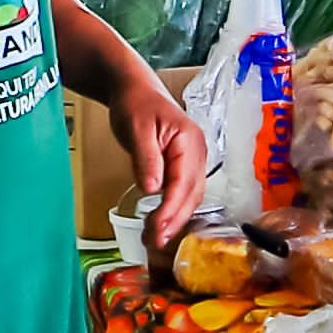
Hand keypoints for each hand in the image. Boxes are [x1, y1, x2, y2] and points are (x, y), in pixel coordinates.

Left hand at [120, 68, 210, 245]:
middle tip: (154, 241)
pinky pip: (182, 192)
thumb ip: (146, 159)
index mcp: (189, 141)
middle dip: (174, 220)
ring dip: (174, 219)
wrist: (135, 91)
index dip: (171, 209)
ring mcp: (192, 160)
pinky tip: (160, 222)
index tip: (156, 228)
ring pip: (189, 197)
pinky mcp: (183, 166)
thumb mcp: (137, 129)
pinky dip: (172, 209)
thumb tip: (152, 189)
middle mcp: (197, 152)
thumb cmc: (136, 104)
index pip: (183, 183)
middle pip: (191, 194)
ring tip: (155, 238)